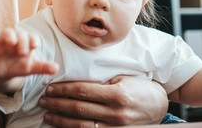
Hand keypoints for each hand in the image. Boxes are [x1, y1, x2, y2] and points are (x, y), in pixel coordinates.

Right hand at [0, 28, 58, 92]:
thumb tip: (57, 68)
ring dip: (8, 36)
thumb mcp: (30, 67)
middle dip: (22, 40)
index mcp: (26, 44)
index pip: (31, 37)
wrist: (0, 71)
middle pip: (19, 34)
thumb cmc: (17, 65)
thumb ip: (42, 67)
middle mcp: (15, 41)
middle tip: (23, 51)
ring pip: (5, 33)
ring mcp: (2, 43)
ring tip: (11, 42)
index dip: (33, 40)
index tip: (35, 46)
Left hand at [39, 76, 167, 126]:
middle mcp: (116, 113)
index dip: (63, 90)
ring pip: (82, 126)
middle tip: (42, 101)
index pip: (83, 91)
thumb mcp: (122, 79)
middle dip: (57, 105)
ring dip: (61, 121)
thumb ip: (101, 82)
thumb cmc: (140, 87)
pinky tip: (62, 127)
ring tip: (47, 115)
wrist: (159, 106)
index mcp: (117, 95)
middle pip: (79, 109)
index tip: (49, 88)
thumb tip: (74, 81)